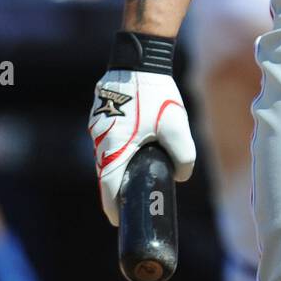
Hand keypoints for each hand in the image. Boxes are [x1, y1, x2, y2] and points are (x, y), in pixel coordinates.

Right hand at [89, 70, 195, 226]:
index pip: (108, 188)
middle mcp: (100, 138)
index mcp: (113, 146)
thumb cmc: (155, 93)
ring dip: (119, 165)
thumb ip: (183, 155)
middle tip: (131, 200)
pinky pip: (108, 138)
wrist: (139, 59)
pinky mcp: (101, 112)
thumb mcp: (176, 126)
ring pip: (106, 154)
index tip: (119, 220)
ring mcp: (97, 125)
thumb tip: (181, 176)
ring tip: (136, 173)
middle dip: (117, 188)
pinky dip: (118, 147)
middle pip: (105, 173)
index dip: (113, 207)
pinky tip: (134, 146)